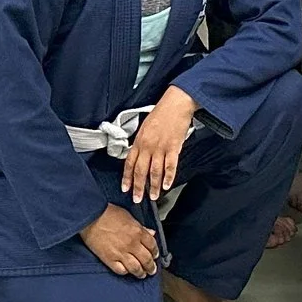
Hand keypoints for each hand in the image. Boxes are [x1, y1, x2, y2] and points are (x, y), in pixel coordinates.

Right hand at [80, 205, 158, 277]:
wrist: (91, 217)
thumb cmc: (108, 213)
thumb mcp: (128, 216)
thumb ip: (140, 227)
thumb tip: (150, 233)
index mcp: (137, 231)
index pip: (152, 245)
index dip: (155, 252)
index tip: (155, 255)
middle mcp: (131, 244)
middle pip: (146, 259)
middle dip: (151, 266)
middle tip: (152, 269)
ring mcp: (121, 253)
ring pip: (136, 268)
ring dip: (141, 273)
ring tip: (143, 275)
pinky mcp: (109, 259)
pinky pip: (121, 270)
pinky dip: (126, 272)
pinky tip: (128, 272)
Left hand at [120, 86, 197, 201]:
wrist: (176, 103)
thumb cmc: (162, 112)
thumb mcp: (146, 127)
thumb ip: (142, 142)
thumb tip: (139, 156)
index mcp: (139, 141)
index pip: (129, 163)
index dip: (127, 177)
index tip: (125, 188)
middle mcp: (148, 146)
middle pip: (140, 171)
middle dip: (138, 187)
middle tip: (137, 199)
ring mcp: (161, 147)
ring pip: (155, 171)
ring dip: (154, 186)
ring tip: (154, 196)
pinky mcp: (174, 147)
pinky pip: (170, 166)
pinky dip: (168, 177)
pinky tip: (167, 185)